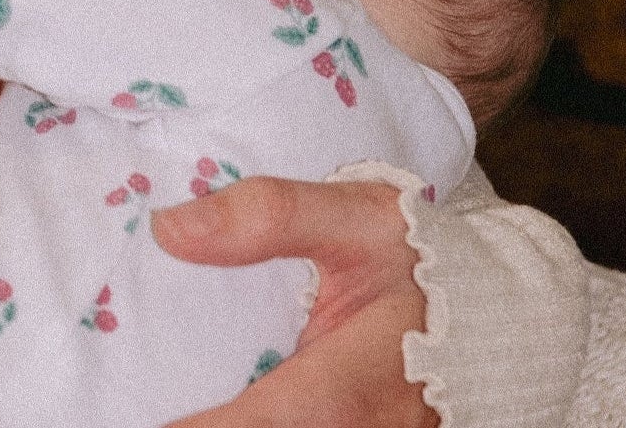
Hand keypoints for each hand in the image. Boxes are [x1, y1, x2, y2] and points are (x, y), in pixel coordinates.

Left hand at [150, 178, 436, 427]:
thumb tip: (169, 229)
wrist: (504, 318)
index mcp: (346, 389)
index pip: (253, 427)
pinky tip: (198, 404)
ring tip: (151, 403)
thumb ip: (270, 217)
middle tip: (122, 404)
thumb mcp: (361, 222)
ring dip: (215, 421)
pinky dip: (241, 420)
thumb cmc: (426, 266)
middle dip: (193, 425)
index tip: (133, 416)